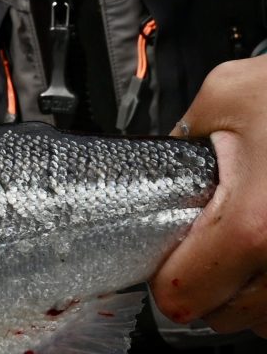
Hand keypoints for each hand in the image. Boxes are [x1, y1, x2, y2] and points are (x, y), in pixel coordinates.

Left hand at [151, 57, 266, 336]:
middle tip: (212, 238)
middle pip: (225, 316)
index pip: (184, 294)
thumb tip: (163, 157)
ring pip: (265, 323)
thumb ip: (183, 134)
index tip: (167, 254)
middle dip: (209, 281)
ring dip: (250, 293)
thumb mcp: (226, 95)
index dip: (167, 273)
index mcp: (254, 225)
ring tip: (252, 240)